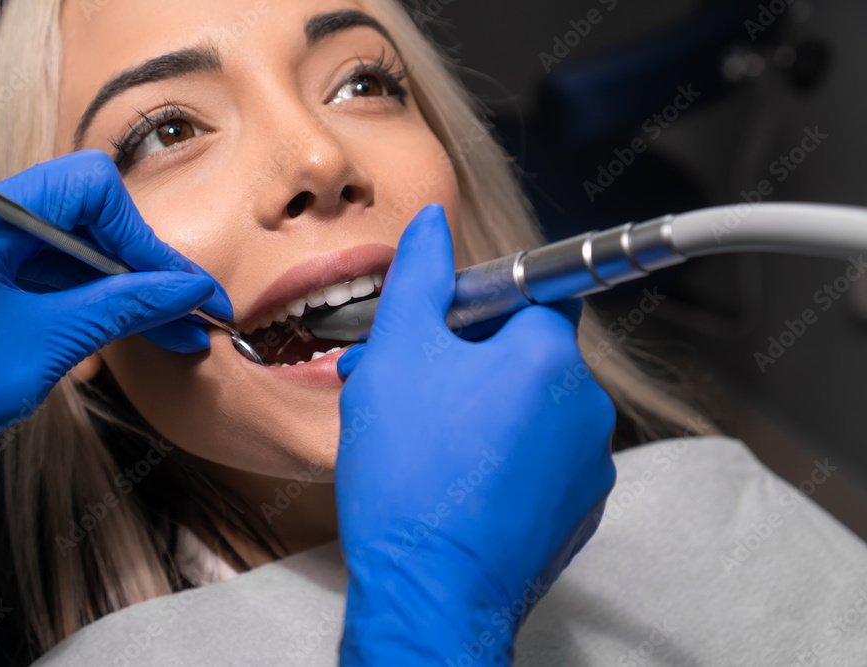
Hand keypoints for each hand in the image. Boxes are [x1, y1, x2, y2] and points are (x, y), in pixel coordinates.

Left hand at [0, 150, 230, 493]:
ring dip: (100, 291)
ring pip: (43, 250)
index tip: (186, 292)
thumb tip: (185, 290)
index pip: (90, 190)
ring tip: (153, 337)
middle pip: (71, 220)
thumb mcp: (37, 351)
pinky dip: (55, 300)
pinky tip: (91, 335)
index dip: (146, 241)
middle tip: (184, 322)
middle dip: (134, 272)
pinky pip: (9, 270)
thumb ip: (118, 308)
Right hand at [334, 204, 615, 664]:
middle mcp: (585, 405)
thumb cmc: (409, 478)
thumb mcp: (395, 357)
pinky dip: (507, 456)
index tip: (448, 328)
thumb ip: (420, 278)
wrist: (428, 593)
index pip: (534, 293)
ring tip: (429, 439)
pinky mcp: (579, 509)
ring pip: (534, 408)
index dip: (483, 305)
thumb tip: (432, 224)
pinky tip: (458, 477)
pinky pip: (543, 459)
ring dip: (487, 409)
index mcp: (548, 356)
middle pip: (530, 353)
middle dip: (474, 360)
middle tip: (417, 387)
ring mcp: (589, 463)